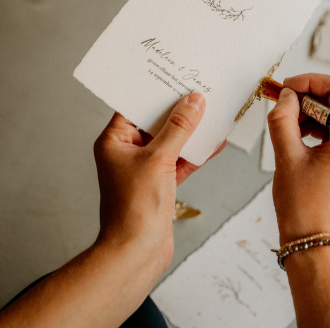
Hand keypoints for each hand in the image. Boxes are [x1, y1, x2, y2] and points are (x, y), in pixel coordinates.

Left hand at [93, 93, 225, 272]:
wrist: (137, 252)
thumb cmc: (135, 208)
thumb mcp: (159, 160)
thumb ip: (178, 129)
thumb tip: (193, 102)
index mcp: (114, 142)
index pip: (134, 107)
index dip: (155, 91)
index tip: (175, 77)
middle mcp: (127, 153)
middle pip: (155, 123)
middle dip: (178, 110)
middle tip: (199, 90)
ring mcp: (144, 169)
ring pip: (171, 142)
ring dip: (191, 131)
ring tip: (212, 112)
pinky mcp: (160, 184)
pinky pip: (180, 162)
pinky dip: (196, 154)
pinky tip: (215, 142)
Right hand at [267, 74, 329, 244]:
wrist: (313, 245)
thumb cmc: (304, 208)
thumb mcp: (287, 158)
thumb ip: (283, 121)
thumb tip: (284, 96)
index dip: (311, 82)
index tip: (286, 87)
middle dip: (307, 97)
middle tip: (279, 104)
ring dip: (308, 114)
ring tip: (283, 125)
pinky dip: (312, 129)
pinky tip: (293, 137)